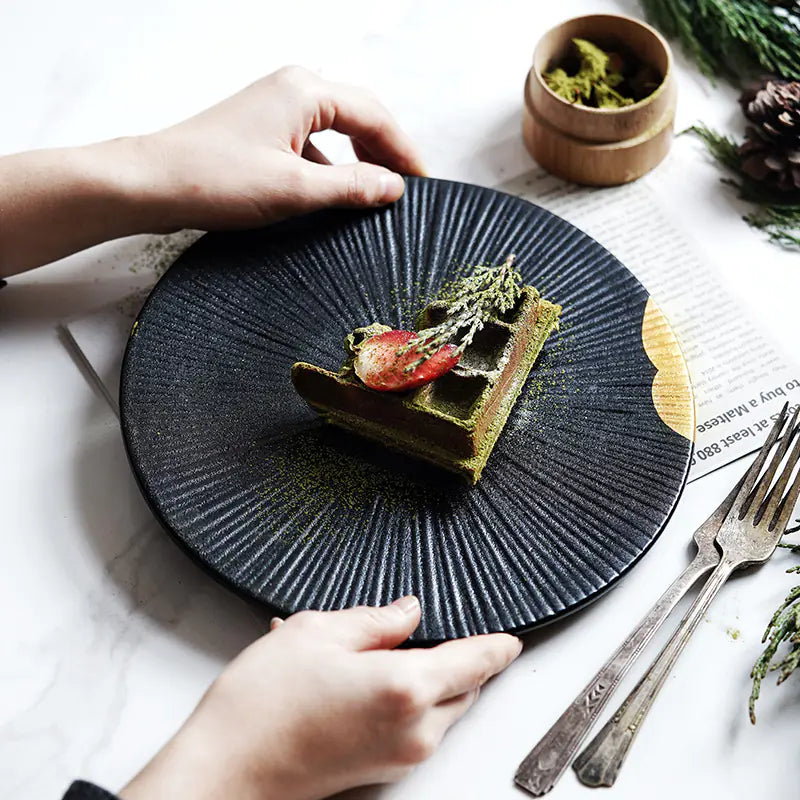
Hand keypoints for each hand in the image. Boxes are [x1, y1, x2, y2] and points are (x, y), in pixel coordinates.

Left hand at [0, 66, 424, 275]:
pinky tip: (333, 197)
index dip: (404, 151)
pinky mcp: (261, 131)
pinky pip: (311, 144)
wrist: (150, 184)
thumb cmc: (214, 179)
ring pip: (336, 131)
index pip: (375, 115)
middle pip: (359, 117)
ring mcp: (275, 108)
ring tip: (376, 196)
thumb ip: (351, 187)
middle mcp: (292, 89)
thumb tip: (392, 187)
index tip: (423, 183)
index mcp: (305, 91)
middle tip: (406, 191)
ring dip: (358, 161)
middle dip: (385, 153)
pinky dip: (330, 168)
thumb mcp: (295, 190)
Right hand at [118, 597, 521, 799]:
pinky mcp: (380, 771)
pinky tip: (365, 679)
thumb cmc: (263, 703)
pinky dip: (406, 701)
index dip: (497, 647)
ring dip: (430, 681)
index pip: (475, 661)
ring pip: (442, 710)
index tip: (512, 639)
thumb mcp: (316, 633)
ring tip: (382, 652)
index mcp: (404, 686)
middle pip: (463, 688)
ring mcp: (399, 756)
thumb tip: (408, 612)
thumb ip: (375, 619)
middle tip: (438, 632)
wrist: (225, 770)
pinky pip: (416, 728)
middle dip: (461, 660)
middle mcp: (413, 729)